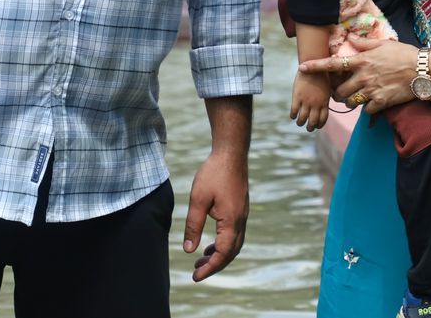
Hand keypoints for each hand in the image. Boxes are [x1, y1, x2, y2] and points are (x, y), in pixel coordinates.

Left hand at [182, 150, 248, 281]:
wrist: (231, 153)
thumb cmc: (213, 173)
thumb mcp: (197, 200)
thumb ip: (193, 226)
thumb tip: (188, 250)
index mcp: (231, 221)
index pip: (222, 253)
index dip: (209, 268)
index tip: (195, 277)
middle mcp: (241, 221)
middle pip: (231, 253)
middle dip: (214, 265)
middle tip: (196, 273)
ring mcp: (242, 215)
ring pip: (235, 245)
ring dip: (220, 255)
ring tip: (201, 261)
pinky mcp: (240, 209)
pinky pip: (235, 234)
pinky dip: (224, 244)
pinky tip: (211, 243)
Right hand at [290, 71, 332, 130]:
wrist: (313, 63)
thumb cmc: (321, 74)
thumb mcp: (326, 88)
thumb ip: (324, 98)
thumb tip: (322, 105)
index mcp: (324, 102)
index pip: (323, 119)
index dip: (319, 124)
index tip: (317, 126)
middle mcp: (316, 104)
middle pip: (313, 122)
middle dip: (310, 127)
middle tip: (308, 128)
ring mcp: (306, 101)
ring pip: (302, 118)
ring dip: (300, 122)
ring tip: (299, 123)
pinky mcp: (297, 97)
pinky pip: (294, 111)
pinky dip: (293, 115)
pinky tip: (292, 115)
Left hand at [299, 34, 418, 113]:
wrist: (423, 69)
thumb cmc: (404, 54)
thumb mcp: (383, 45)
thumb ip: (365, 44)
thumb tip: (352, 38)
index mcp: (362, 61)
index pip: (333, 64)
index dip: (316, 66)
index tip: (302, 68)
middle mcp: (364, 76)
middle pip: (339, 91)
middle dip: (338, 93)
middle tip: (342, 92)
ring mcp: (372, 90)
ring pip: (350, 102)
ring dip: (350, 101)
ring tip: (356, 97)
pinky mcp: (381, 102)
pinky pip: (365, 110)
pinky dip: (366, 108)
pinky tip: (373, 102)